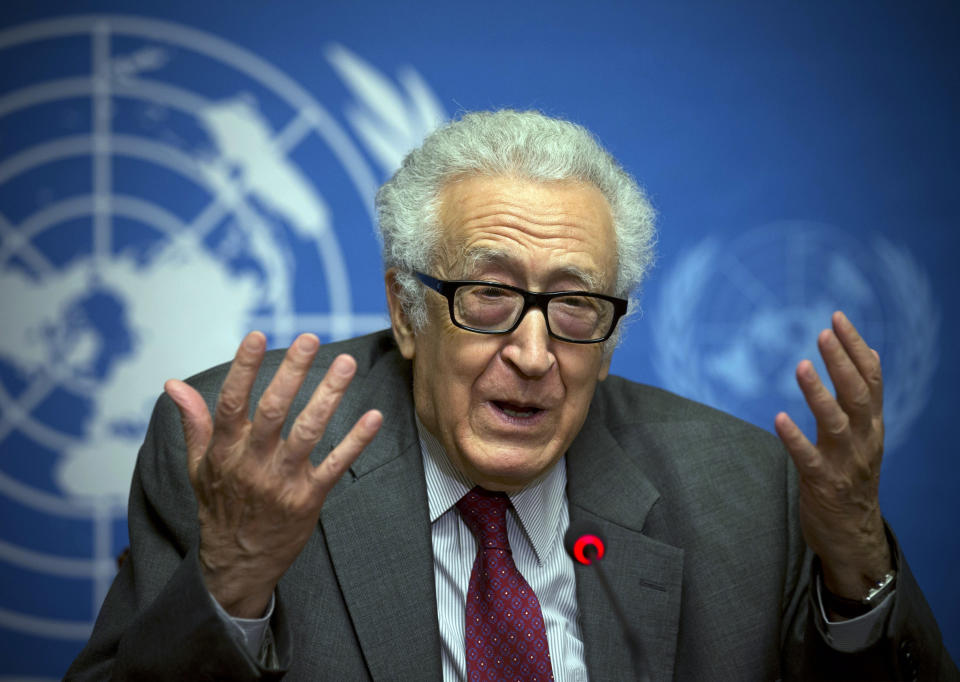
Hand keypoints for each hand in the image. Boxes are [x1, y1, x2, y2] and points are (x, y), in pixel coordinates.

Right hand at [164, 332, 382, 617]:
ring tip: (345, 363)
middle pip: (273, 411)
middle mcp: (252, 463)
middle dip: (292, 372)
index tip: (257, 335)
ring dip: (328, 396)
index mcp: (225, 451)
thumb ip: (194, 421)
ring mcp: (282, 481)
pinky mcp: (309, 498)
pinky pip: (335, 465)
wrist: (236, 564)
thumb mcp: (198, 466)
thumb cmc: (219, 507)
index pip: (231, 403)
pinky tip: (373, 417)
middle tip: (310, 337)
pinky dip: (356, 441)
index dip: (243, 368)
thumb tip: (172, 383)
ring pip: (307, 433)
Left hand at [774, 311, 890, 600]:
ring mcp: (845, 463)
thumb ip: (864, 396)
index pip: (871, 378)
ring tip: (800, 365)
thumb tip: (868, 350)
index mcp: (872, 424)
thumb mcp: (866, 433)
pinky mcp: (823, 485)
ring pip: (836, 423)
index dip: (855, 347)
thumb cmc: (853, 476)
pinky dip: (794, 438)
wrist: (854, 536)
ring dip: (818, 393)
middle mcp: (864, 440)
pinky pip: (809, 459)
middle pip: (857, 394)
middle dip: (841, 361)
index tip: (837, 317)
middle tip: (823, 332)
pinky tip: (778, 418)